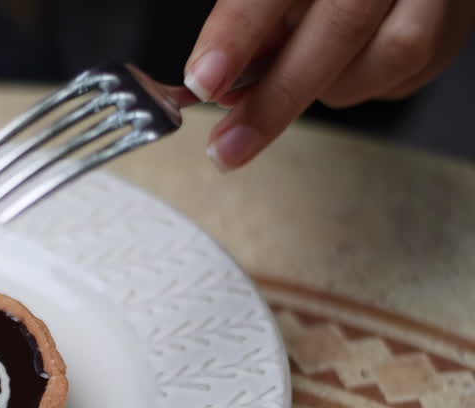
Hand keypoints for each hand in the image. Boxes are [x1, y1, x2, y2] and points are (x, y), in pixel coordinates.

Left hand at [184, 0, 474, 169]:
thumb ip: (249, 16)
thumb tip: (214, 79)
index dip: (238, 32)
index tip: (203, 81)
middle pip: (343, 23)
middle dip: (276, 97)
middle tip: (226, 147)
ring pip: (391, 54)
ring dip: (329, 86)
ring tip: (296, 78)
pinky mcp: (459, 25)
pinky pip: (408, 74)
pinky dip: (362, 84)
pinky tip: (342, 68)